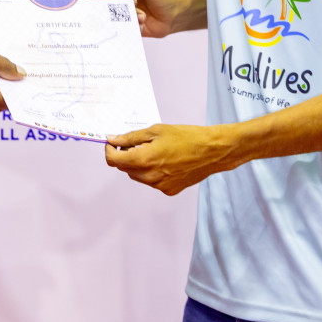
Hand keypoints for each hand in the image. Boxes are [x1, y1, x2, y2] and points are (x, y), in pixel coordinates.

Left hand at [104, 124, 241, 195]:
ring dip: (138, 164)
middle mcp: (149, 176)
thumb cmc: (187, 137)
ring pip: (138, 176)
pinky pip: (152, 181)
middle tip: (136, 143)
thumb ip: (131, 137)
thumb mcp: (156, 131)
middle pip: (125, 168)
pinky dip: (152, 172)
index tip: (112, 143)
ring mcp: (159, 186)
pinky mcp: (169, 191)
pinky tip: (166, 161)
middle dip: (125, 156)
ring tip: (155, 151)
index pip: (114, 160)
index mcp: (144, 159)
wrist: (212, 151)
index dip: (109, 150)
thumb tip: (112, 139)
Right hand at [111, 0, 181, 37]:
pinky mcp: (123, 20)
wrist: (172, 17)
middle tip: (134, 2)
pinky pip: (118, 23)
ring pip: (112, 10)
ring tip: (143, 14)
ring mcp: (121, 6)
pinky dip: (131, 22)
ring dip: (129, 13)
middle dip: (120, 0)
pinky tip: (142, 20)